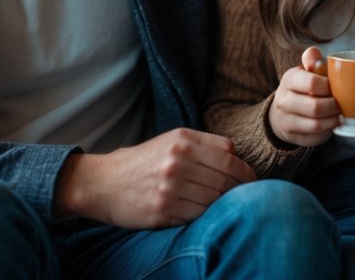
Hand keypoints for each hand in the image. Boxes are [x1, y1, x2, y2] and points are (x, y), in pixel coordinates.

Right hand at [54, 128, 255, 228]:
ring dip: (222, 205)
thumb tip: (238, 158)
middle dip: (240, 190)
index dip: (245, 169)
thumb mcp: (170, 142)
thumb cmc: (143, 162)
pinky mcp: (163, 209)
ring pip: (215, 199)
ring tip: (220, 207)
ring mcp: (170, 185)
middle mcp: (178, 159)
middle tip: (245, 198)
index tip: (250, 180)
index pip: (229, 153)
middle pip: (226, 177)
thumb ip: (202, 146)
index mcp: (183, 139)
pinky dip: (204, 216)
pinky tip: (199, 213)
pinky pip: (198, 215)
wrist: (104, 183)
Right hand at [267, 46, 340, 146]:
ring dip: (333, 121)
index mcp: (289, 80)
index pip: (312, 83)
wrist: (283, 111)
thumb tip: (314, 53)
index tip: (335, 87)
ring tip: (340, 115)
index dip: (329, 86)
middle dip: (334, 106)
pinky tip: (331, 125)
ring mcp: (286, 121)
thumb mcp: (305, 71)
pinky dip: (327, 132)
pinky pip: (315, 139)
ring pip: (316, 125)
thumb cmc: (302, 87)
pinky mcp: (293, 137)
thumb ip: (312, 59)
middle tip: (340, 104)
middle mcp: (283, 101)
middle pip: (315, 107)